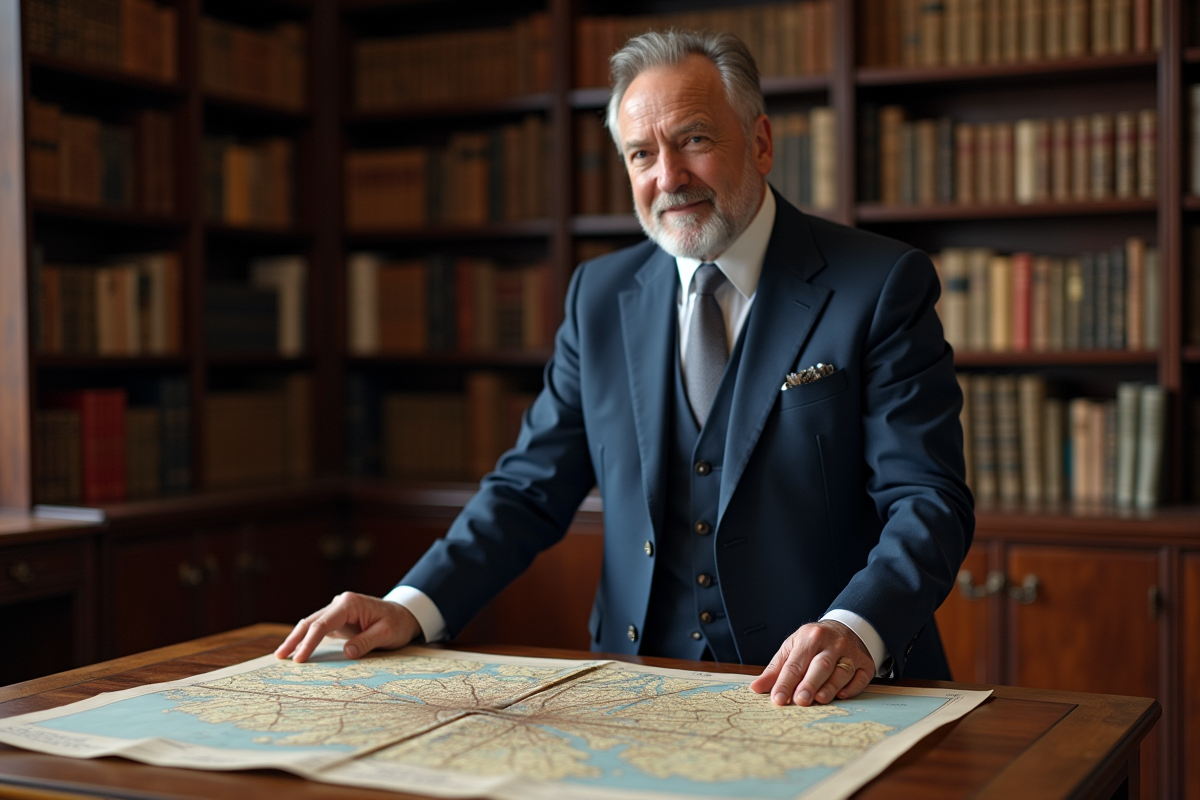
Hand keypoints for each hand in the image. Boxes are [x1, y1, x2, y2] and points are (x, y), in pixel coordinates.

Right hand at [274, 592, 420, 663]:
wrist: (405, 615)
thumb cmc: (398, 623)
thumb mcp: (387, 633)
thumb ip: (366, 642)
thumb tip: (347, 652)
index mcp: (349, 604)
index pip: (323, 624)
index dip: (309, 642)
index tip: (299, 658)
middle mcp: (340, 604)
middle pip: (311, 622)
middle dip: (294, 640)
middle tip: (280, 657)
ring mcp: (337, 612)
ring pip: (311, 625)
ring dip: (297, 639)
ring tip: (282, 655)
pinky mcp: (338, 621)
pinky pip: (319, 630)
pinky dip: (307, 639)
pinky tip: (297, 651)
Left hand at [749, 620, 873, 705]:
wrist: (844, 628)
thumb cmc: (813, 642)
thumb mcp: (792, 648)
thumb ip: (775, 670)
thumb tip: (756, 688)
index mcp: (809, 637)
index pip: (795, 663)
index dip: (785, 682)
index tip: (778, 699)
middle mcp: (832, 643)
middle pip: (820, 665)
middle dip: (809, 683)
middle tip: (800, 700)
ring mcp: (851, 652)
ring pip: (841, 672)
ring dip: (830, 687)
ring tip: (819, 699)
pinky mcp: (866, 662)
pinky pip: (860, 677)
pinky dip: (851, 688)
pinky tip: (841, 695)